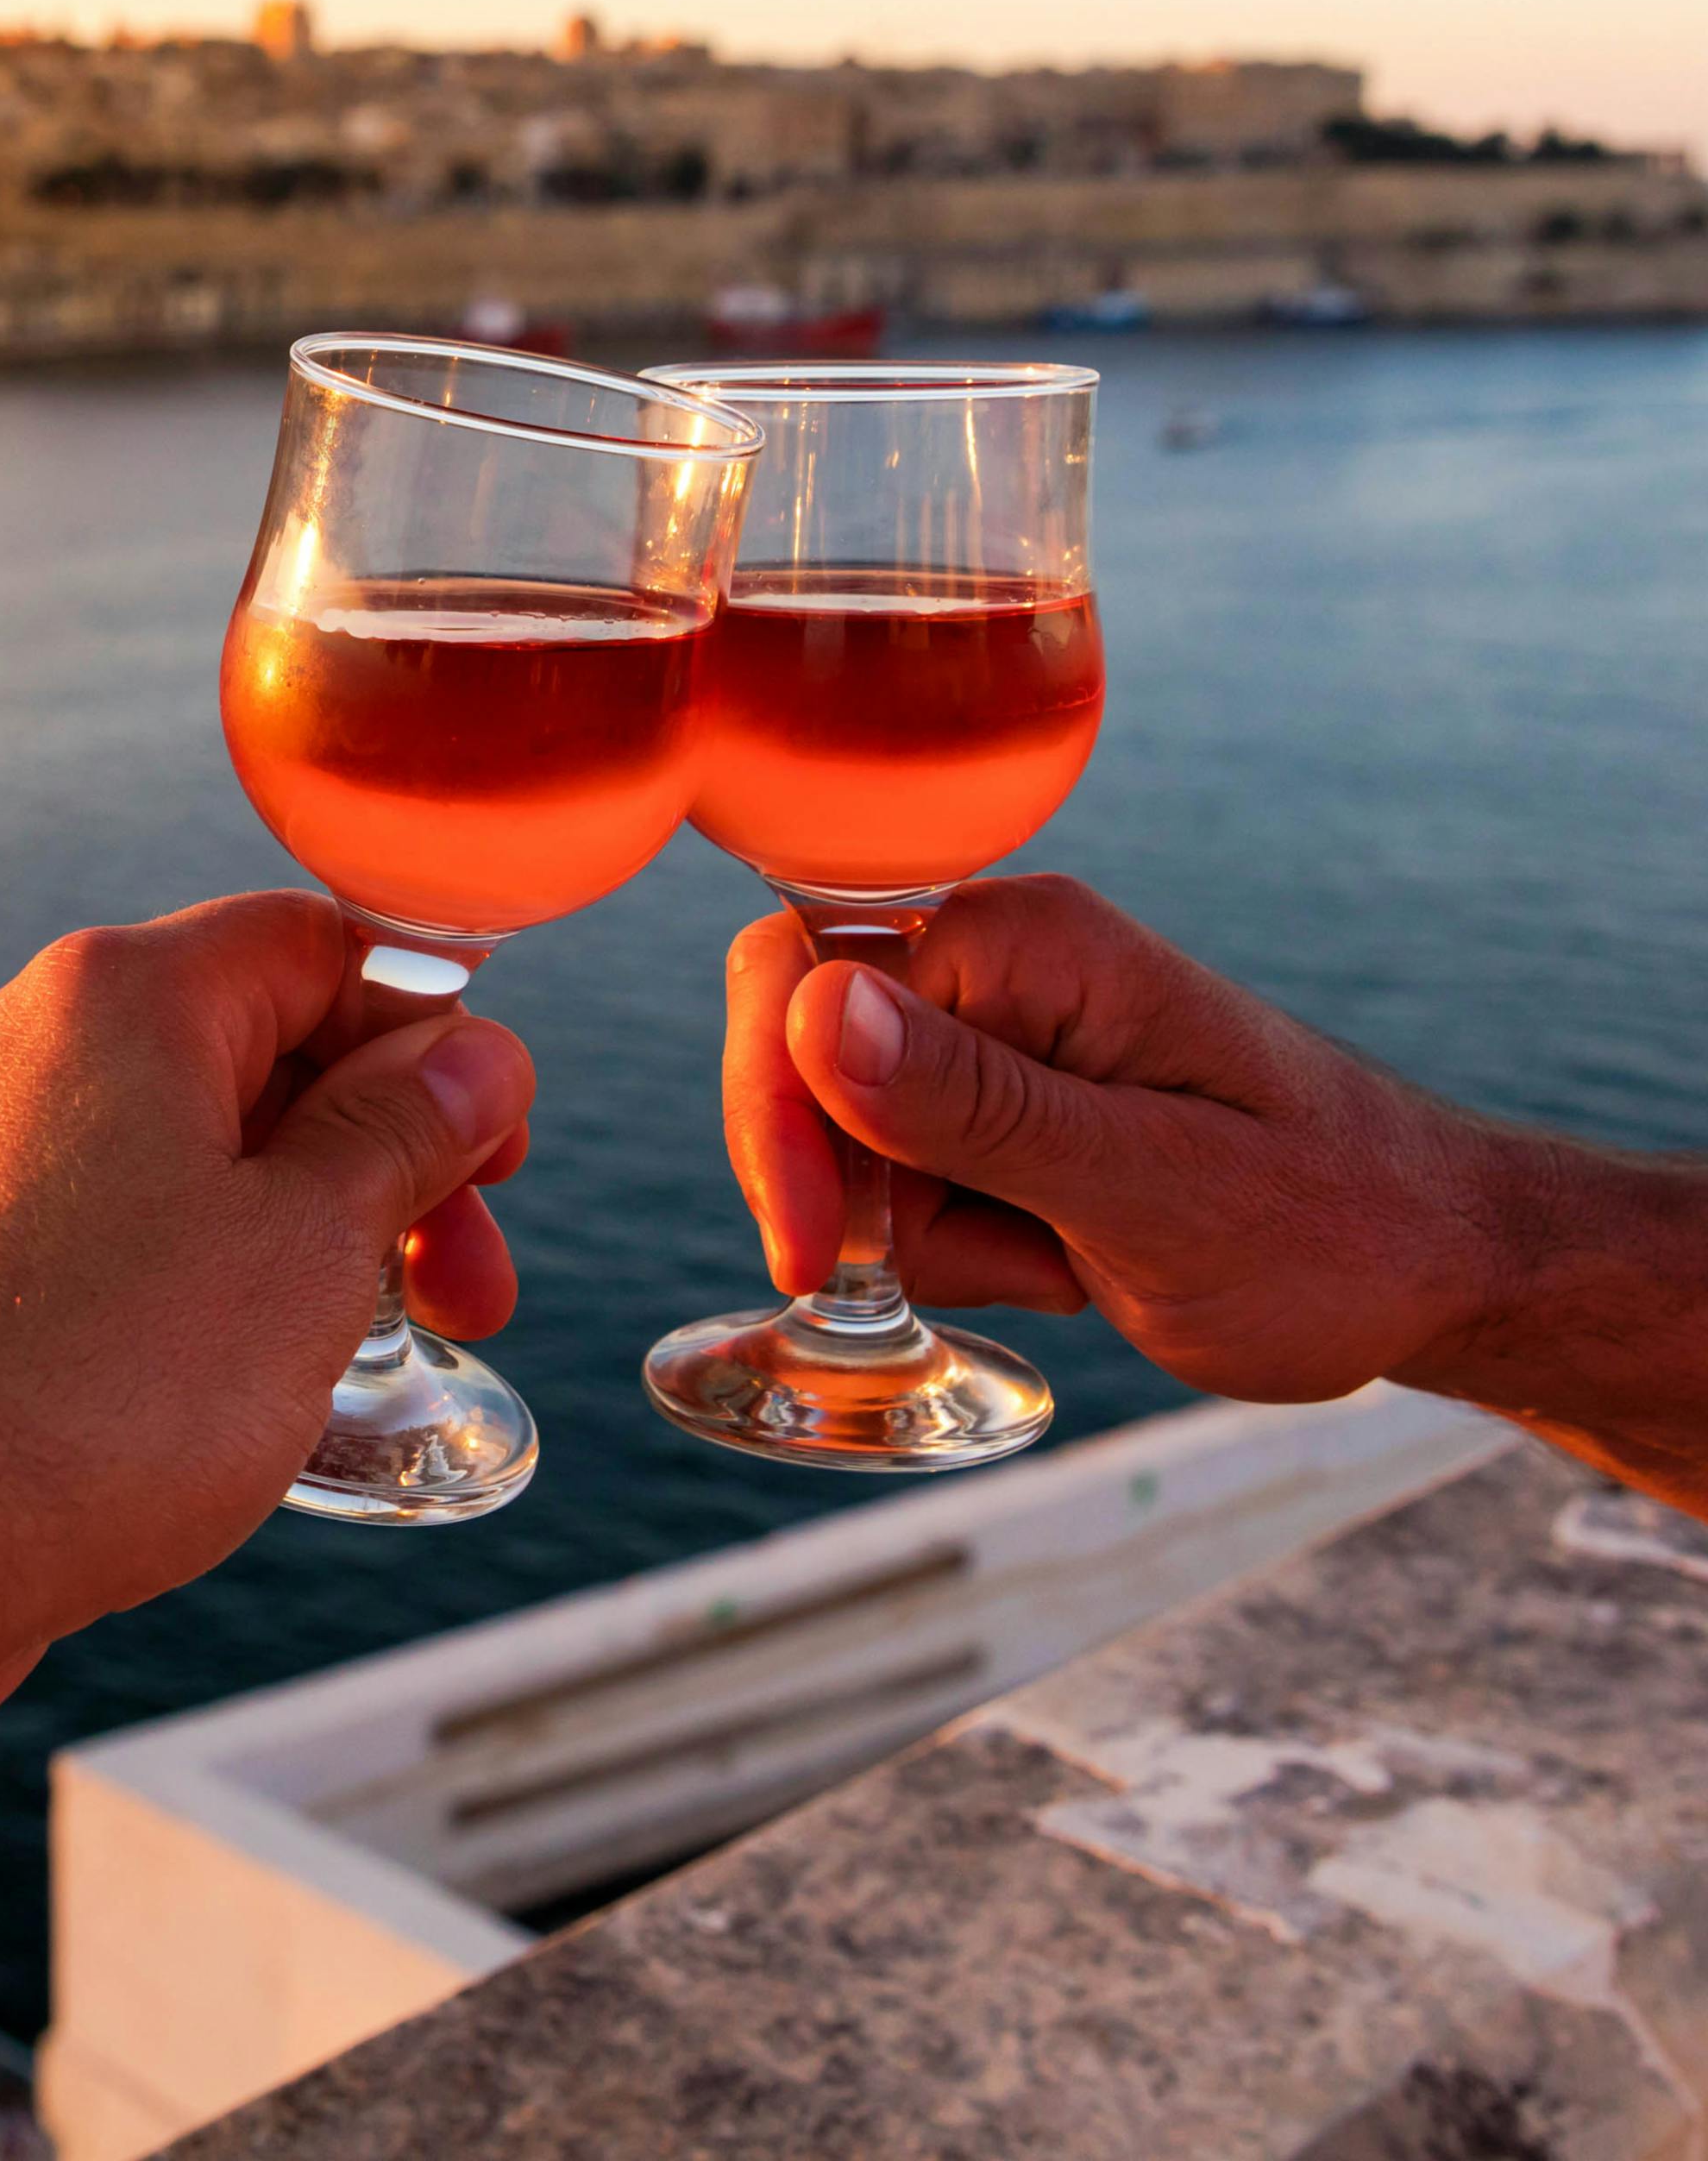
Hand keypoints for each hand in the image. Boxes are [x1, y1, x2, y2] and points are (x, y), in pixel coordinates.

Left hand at [0, 891, 534, 1718]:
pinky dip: (190, 1273)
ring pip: (179, 1145)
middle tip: (467, 1290)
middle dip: (380, 1161)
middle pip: (253, 1048)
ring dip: (296, 1228)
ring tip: (358, 1352)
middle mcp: (25, 1035)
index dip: (431, 1040)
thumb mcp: (309, 1248)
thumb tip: (475, 1056)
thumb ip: (402, 1135)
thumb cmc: (95, 1392)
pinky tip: (230, 1383)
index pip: (319, 944)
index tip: (492, 1158)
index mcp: (120, 993)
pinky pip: (101, 1221)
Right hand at [723, 874, 1504, 1406]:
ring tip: (1068, 1267)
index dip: (777, 1113)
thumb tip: (812, 1010)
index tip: (816, 1250)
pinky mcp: (1001, 1099)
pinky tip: (1063, 1267)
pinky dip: (954, 1247)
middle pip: (795, 1046)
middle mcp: (994, 959)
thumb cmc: (1335, 1231)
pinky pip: (895, 1172)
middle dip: (846, 1183)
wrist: (1437, 1272)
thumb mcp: (1153, 1189)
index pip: (797, 977)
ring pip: (840, 1131)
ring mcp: (994, 1029)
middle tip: (966, 1275)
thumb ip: (976, 1105)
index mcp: (1024, 939)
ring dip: (921, 1232)